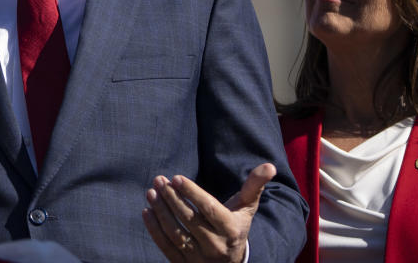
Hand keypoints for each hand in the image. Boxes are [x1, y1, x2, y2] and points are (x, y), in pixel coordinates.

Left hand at [142, 163, 274, 262]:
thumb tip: (270, 166)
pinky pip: (166, 247)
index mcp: (231, 230)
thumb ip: (254, 186)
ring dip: (160, 211)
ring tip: (151, 191)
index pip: (209, 209)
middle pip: (189, 220)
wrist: (231, 262)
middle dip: (172, 198)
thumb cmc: (236, 225)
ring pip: (175, 233)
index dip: (192, 193)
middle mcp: (216, 246)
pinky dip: (154, 229)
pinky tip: (147, 211)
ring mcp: (199, 258)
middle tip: (159, 180)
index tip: (176, 177)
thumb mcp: (246, 207)